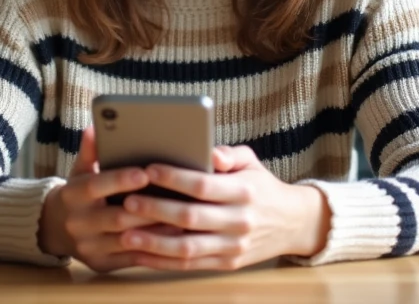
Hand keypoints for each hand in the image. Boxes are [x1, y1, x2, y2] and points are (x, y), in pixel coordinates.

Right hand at [38, 126, 163, 271]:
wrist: (54, 227)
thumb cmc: (78, 193)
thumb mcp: (80, 170)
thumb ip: (90, 150)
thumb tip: (95, 126)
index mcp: (73, 195)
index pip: (97, 186)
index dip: (121, 179)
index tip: (145, 173)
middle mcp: (78, 223)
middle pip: (116, 218)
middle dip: (147, 209)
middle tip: (176, 198)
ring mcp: (89, 247)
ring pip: (127, 241)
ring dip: (156, 231)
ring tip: (181, 217)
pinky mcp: (100, 264)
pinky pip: (131, 259)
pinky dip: (153, 249)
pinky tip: (173, 238)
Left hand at [117, 145, 331, 270]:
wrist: (292, 223)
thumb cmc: (261, 186)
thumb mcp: (251, 161)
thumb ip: (228, 153)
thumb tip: (209, 152)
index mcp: (244, 192)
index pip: (203, 185)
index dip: (174, 178)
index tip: (149, 169)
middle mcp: (239, 221)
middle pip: (190, 218)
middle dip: (156, 211)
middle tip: (128, 202)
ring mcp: (233, 246)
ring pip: (187, 248)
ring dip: (154, 243)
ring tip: (126, 235)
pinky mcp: (227, 264)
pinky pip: (190, 265)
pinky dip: (163, 262)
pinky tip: (141, 255)